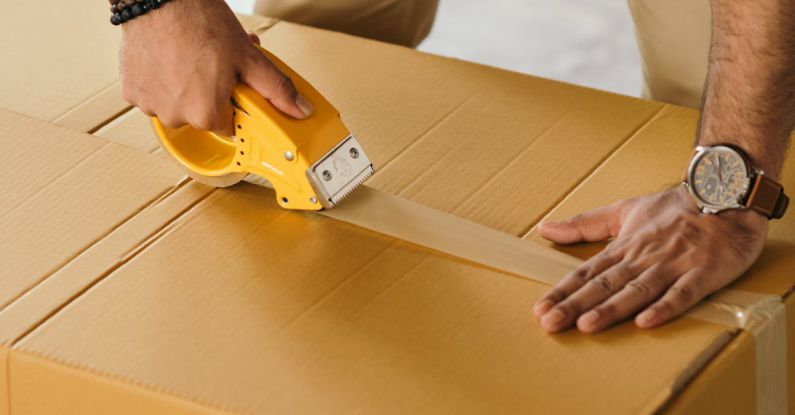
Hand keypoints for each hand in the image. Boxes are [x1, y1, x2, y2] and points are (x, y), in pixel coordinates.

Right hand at [119, 0, 312, 135]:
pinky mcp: (131, 90)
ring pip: (177, 105)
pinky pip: (153, 93)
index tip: (232, 86)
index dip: (233, 104)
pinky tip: (169, 57)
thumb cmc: (201, 22)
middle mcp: (175, 116)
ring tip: (191, 57)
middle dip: (210, 93)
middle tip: (213, 65)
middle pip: (202, 115)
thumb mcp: (249, 57)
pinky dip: (161, 80)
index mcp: (205, 114)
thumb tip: (300, 110)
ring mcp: (150, 104)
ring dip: (185, 87)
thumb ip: (276, 88)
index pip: (228, 126)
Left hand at [533, 185, 767, 332]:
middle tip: (550, 323)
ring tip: (587, 325)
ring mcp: (673, 265)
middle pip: (605, 284)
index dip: (563, 291)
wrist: (726, 193)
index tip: (540, 309)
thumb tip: (545, 228)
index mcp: (624, 246)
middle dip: (576, 304)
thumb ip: (585, 223)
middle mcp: (643, 257)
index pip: (587, 272)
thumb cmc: (675, 208)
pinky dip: (665, 307)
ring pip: (638, 289)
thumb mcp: (624, 210)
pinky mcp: (703, 273)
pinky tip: (646, 322)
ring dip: (612, 308)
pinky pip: (683, 293)